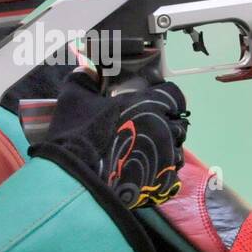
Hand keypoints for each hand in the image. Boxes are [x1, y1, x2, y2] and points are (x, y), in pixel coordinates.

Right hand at [31, 68, 189, 209]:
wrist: (76, 180)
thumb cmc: (78, 135)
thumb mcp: (73, 99)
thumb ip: (82, 78)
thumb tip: (86, 68)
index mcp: (148, 104)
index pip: (174, 96)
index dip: (165, 100)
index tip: (151, 106)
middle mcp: (164, 128)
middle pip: (178, 125)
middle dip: (166, 128)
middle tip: (143, 133)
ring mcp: (166, 157)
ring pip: (176, 152)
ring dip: (165, 152)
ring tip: (144, 156)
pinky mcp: (163, 183)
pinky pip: (172, 176)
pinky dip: (161, 175)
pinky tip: (143, 175)